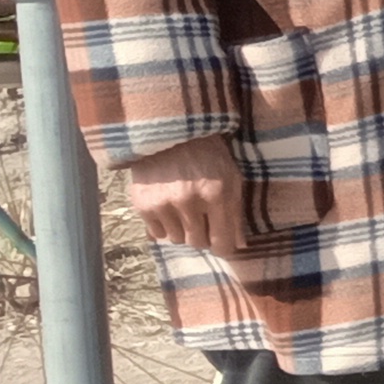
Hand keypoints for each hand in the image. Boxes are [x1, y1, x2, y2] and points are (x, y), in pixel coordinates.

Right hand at [119, 134, 248, 253]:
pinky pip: (157, 234)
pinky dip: (165, 226)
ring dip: (183, 230)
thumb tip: (239, 245)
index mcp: (216, 193)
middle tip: (203, 220)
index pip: (221, 241)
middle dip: (203, 235)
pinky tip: (169, 207)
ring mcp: (163, 204)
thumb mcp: (231, 177)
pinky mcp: (143, 205)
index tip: (223, 247)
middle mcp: (188, 201)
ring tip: (185, 208)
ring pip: (176, 239)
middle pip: (197, 243)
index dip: (224, 248)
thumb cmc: (208, 156)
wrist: (169, 134)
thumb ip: (235, 212)